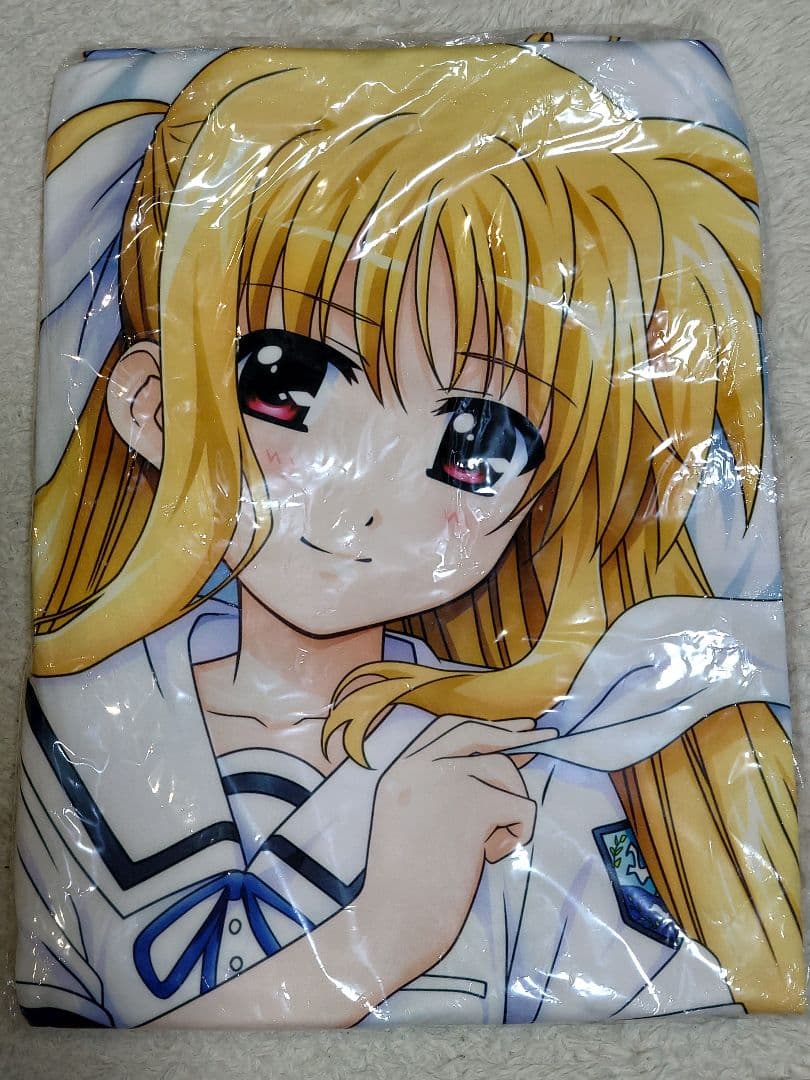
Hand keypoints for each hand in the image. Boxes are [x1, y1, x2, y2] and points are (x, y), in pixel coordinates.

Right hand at [353, 714, 554, 992]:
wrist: (392, 921)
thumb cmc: (405, 885)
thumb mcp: (413, 820)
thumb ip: (444, 788)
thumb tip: (502, 760)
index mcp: (400, 770)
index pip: (446, 727)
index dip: (484, 727)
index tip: (514, 728)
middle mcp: (420, 765)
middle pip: (474, 731)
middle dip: (511, 734)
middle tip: (543, 736)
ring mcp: (446, 781)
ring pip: (504, 770)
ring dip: (509, 807)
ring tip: (488, 845)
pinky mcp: (473, 805)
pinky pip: (519, 805)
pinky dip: (516, 833)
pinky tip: (490, 856)